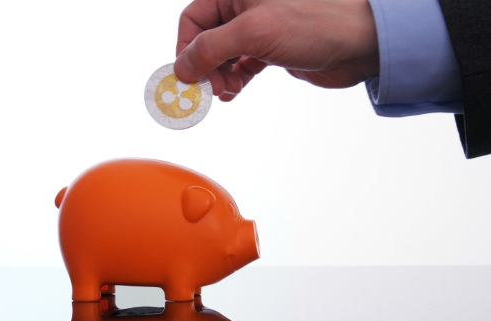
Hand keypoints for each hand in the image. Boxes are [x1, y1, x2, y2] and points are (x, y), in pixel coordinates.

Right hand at [174, 0, 378, 100]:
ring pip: (222, 55)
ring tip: (226, 91)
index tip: (186, 76)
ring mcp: (258, 29)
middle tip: (209, 90)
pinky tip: (234, 91)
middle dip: (204, 67)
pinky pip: (240, 66)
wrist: (359, 44)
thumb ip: (211, 48)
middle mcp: (245, 7)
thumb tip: (182, 66)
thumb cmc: (316, 23)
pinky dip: (234, 80)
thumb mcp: (253, 32)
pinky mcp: (270, 49)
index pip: (193, 20)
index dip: (185, 49)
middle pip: (206, 39)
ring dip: (219, 77)